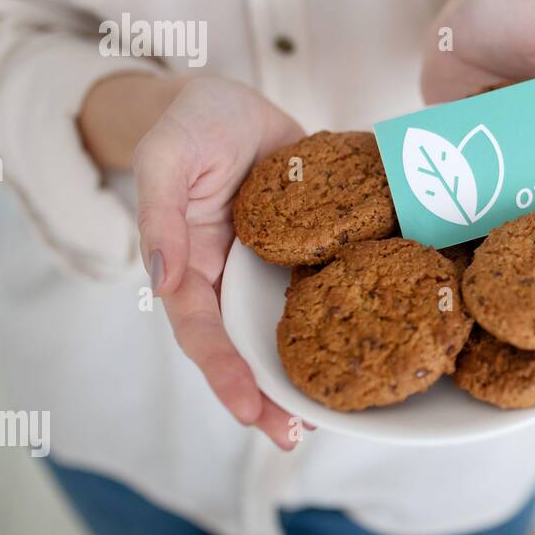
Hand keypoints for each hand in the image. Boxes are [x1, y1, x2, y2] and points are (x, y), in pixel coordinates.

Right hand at [132, 78, 306, 448]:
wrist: (232, 98)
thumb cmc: (191, 124)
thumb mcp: (168, 158)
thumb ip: (161, 216)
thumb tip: (161, 281)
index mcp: (190, 265)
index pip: (202, 332)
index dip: (224, 374)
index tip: (250, 412)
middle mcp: (230, 277)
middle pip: (245, 346)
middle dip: (266, 395)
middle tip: (294, 436)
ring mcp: (269, 266)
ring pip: (287, 328)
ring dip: (306, 370)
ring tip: (332, 416)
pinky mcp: (307, 247)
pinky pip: (324, 286)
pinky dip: (341, 317)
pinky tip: (373, 340)